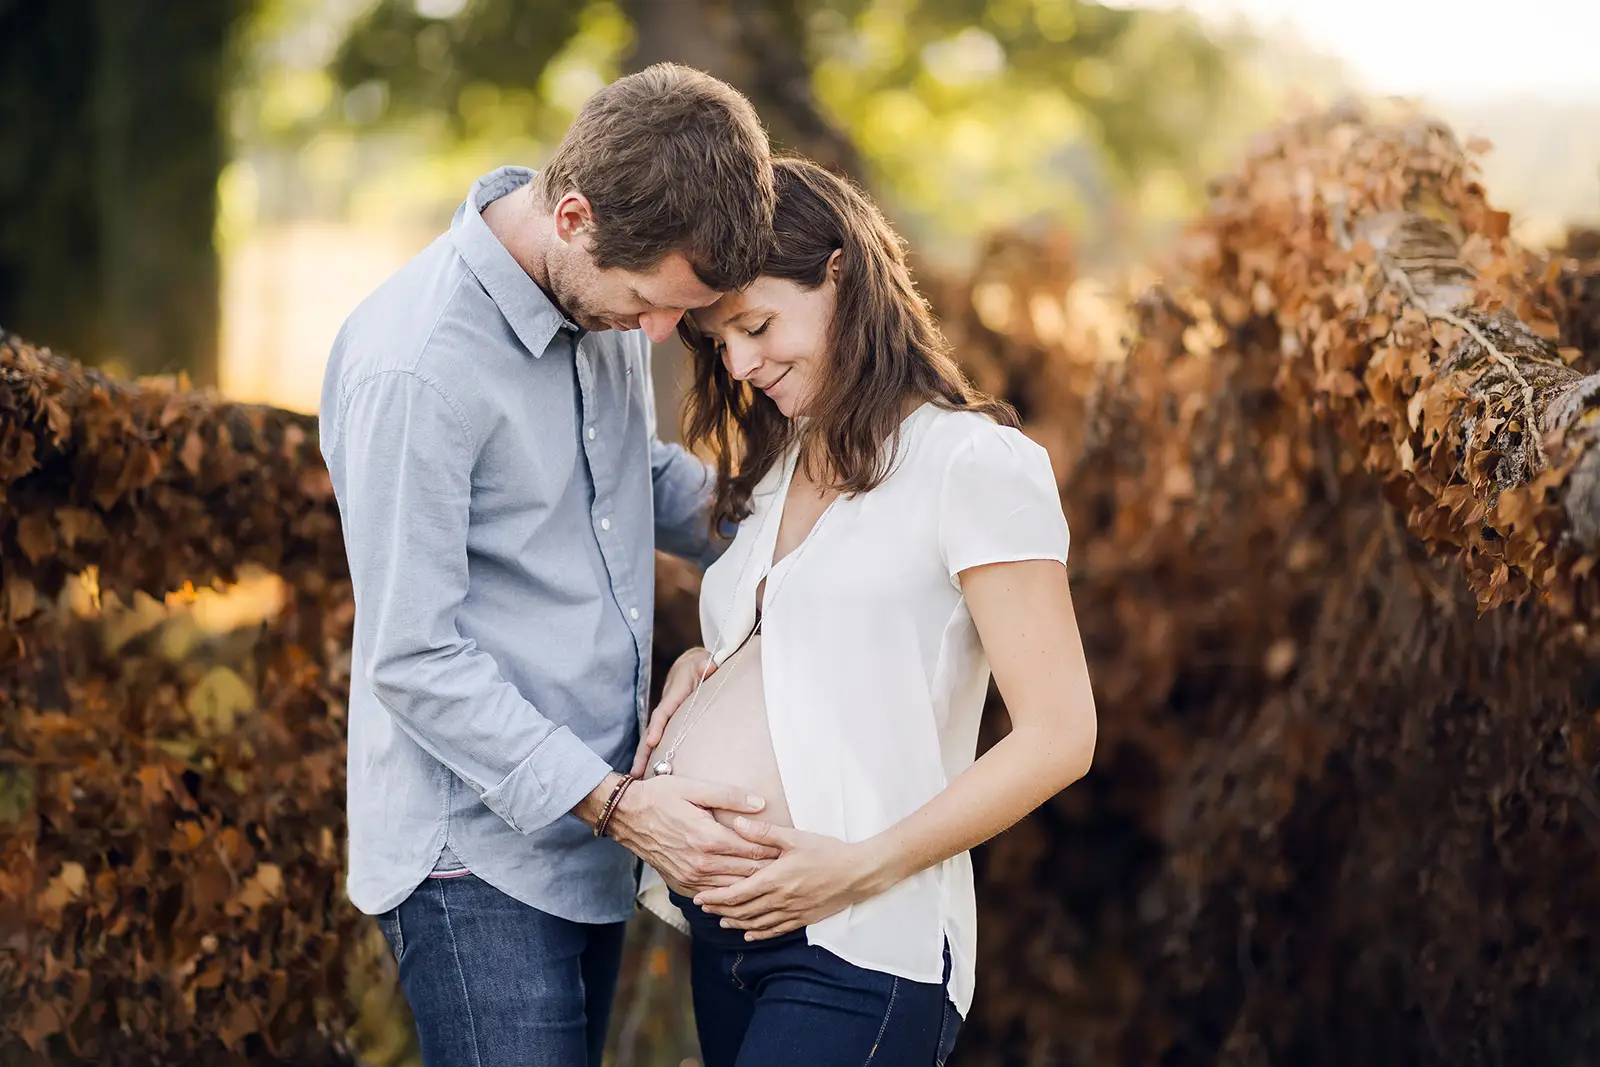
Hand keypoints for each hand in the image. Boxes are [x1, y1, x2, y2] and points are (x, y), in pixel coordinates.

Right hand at [605, 774, 780, 893]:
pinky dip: (731, 895)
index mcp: (708, 838)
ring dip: (754, 886)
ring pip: (733, 890)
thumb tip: (761, 804)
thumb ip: (730, 795)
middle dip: (771, 871)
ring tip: (775, 882)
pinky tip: (745, 891)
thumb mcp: (694, 788)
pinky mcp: (682, 885)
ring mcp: (690, 878)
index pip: (753, 850)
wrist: (627, 816)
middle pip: (748, 873)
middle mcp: (701, 864)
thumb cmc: (661, 797)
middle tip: (791, 868)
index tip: (792, 850)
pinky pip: (714, 896)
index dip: (775, 851)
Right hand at [630, 646, 715, 776]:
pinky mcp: (668, 723)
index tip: (652, 742)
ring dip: (643, 756)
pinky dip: (651, 754)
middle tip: (636, 772)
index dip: (658, 726)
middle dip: (642, 751)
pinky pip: (658, 739)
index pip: (664, 711)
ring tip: (637, 778)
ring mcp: (666, 716)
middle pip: (651, 730)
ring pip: (651, 737)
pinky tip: (649, 771)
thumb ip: (706, 665)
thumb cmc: (702, 665)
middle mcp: (666, 706)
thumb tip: (707, 667)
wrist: (692, 663)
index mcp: (674, 694)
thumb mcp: (706, 662)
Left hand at [693, 819, 880, 940]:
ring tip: (721, 921)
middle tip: (703, 908)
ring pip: (756, 923)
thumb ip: (763, 832)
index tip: (699, 898)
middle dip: (720, 910)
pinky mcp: (803, 919)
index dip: (715, 897)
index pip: (736, 893)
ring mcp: (791, 912)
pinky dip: (759, 933)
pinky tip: (750, 934)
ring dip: (736, 923)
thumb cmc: (826, 852)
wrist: (857, 873)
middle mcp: (779, 900)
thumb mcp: (794, 837)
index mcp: (774, 879)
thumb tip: (737, 823)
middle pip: (742, 910)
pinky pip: (775, 930)